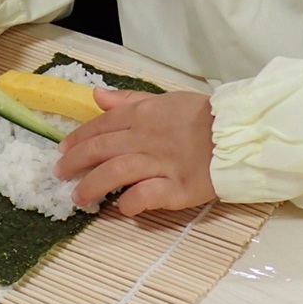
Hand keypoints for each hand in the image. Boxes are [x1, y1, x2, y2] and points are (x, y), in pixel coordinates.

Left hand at [55, 88, 218, 214]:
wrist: (243, 134)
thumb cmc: (204, 117)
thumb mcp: (166, 99)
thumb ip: (129, 100)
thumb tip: (96, 96)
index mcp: (143, 115)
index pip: (101, 126)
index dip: (77, 139)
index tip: (61, 150)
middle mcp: (147, 138)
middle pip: (101, 149)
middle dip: (75, 162)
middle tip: (59, 175)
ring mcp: (163, 164)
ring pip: (117, 172)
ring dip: (93, 185)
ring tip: (78, 197)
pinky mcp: (179, 187)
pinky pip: (147, 195)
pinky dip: (131, 202)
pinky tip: (121, 207)